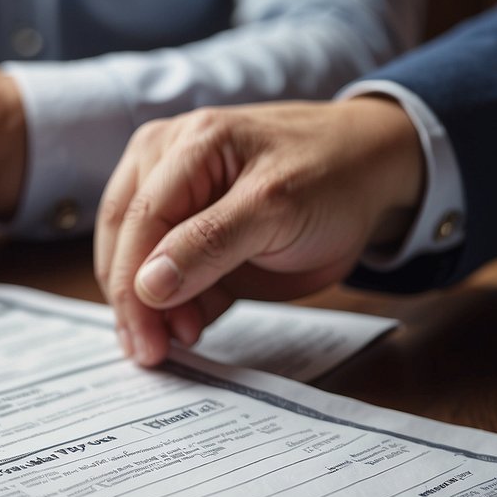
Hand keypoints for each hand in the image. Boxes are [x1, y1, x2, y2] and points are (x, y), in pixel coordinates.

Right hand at [95, 98, 424, 365]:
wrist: (372, 172)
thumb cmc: (331, 177)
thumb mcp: (277, 210)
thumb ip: (209, 244)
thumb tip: (147, 285)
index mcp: (186, 144)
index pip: (139, 221)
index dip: (134, 285)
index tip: (147, 341)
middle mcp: (164, 160)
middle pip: (124, 238)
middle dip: (135, 300)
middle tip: (154, 352)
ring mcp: (171, 191)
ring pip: (132, 255)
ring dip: (149, 305)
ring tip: (182, 337)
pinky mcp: (185, 225)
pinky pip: (160, 268)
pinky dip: (170, 302)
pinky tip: (192, 322)